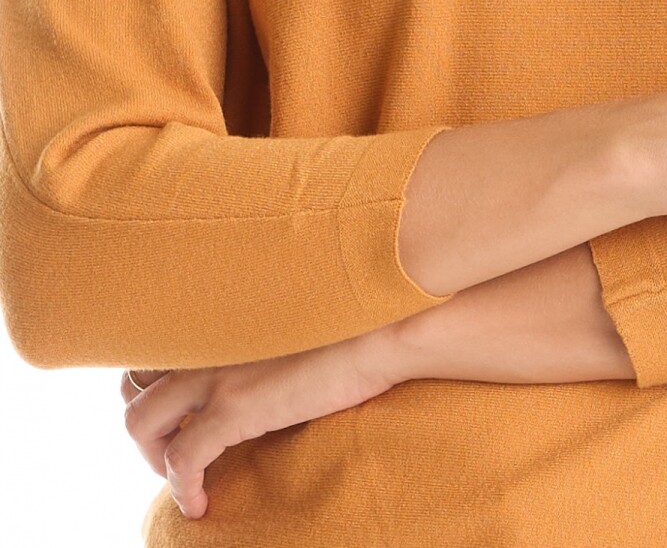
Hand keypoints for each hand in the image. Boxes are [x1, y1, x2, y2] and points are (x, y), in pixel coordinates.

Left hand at [119, 327, 403, 518]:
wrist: (382, 330)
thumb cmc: (350, 326)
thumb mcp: (283, 323)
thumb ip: (249, 339)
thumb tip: (243, 372)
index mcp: (215, 317)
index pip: (149, 351)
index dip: (152, 391)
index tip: (177, 419)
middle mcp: (204, 338)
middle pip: (131, 385)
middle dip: (144, 427)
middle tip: (174, 451)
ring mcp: (215, 371)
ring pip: (138, 422)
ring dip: (152, 458)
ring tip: (185, 478)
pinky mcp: (235, 407)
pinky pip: (180, 459)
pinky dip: (181, 488)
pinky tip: (199, 503)